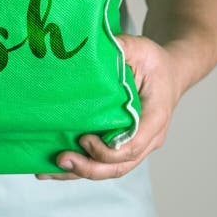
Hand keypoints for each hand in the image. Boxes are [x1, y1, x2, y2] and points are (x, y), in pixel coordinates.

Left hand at [36, 34, 184, 180]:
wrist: (170, 73)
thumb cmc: (155, 62)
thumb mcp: (142, 49)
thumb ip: (123, 48)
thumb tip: (93, 44)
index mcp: (156, 117)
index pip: (133, 145)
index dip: (107, 150)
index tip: (84, 139)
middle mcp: (148, 138)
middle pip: (119, 166)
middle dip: (88, 167)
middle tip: (60, 158)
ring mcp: (137, 145)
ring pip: (109, 170)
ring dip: (77, 172)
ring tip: (46, 171)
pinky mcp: (122, 145)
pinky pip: (102, 163)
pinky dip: (78, 168)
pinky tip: (52, 167)